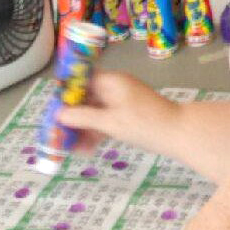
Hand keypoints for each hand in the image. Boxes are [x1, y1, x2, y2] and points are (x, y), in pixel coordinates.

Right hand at [57, 71, 177, 154]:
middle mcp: (115, 88)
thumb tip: (59, 114)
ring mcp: (122, 102)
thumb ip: (84, 117)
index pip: (82, 79)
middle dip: (71, 116)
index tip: (52, 109)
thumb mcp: (111, 122)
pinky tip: (85, 150)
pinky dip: (95, 132)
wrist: (178, 132)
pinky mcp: (127, 115)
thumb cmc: (144, 123)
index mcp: (112, 81)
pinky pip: (105, 120)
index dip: (66, 92)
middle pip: (86, 97)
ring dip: (82, 128)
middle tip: (56, 134)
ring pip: (94, 112)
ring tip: (68, 148)